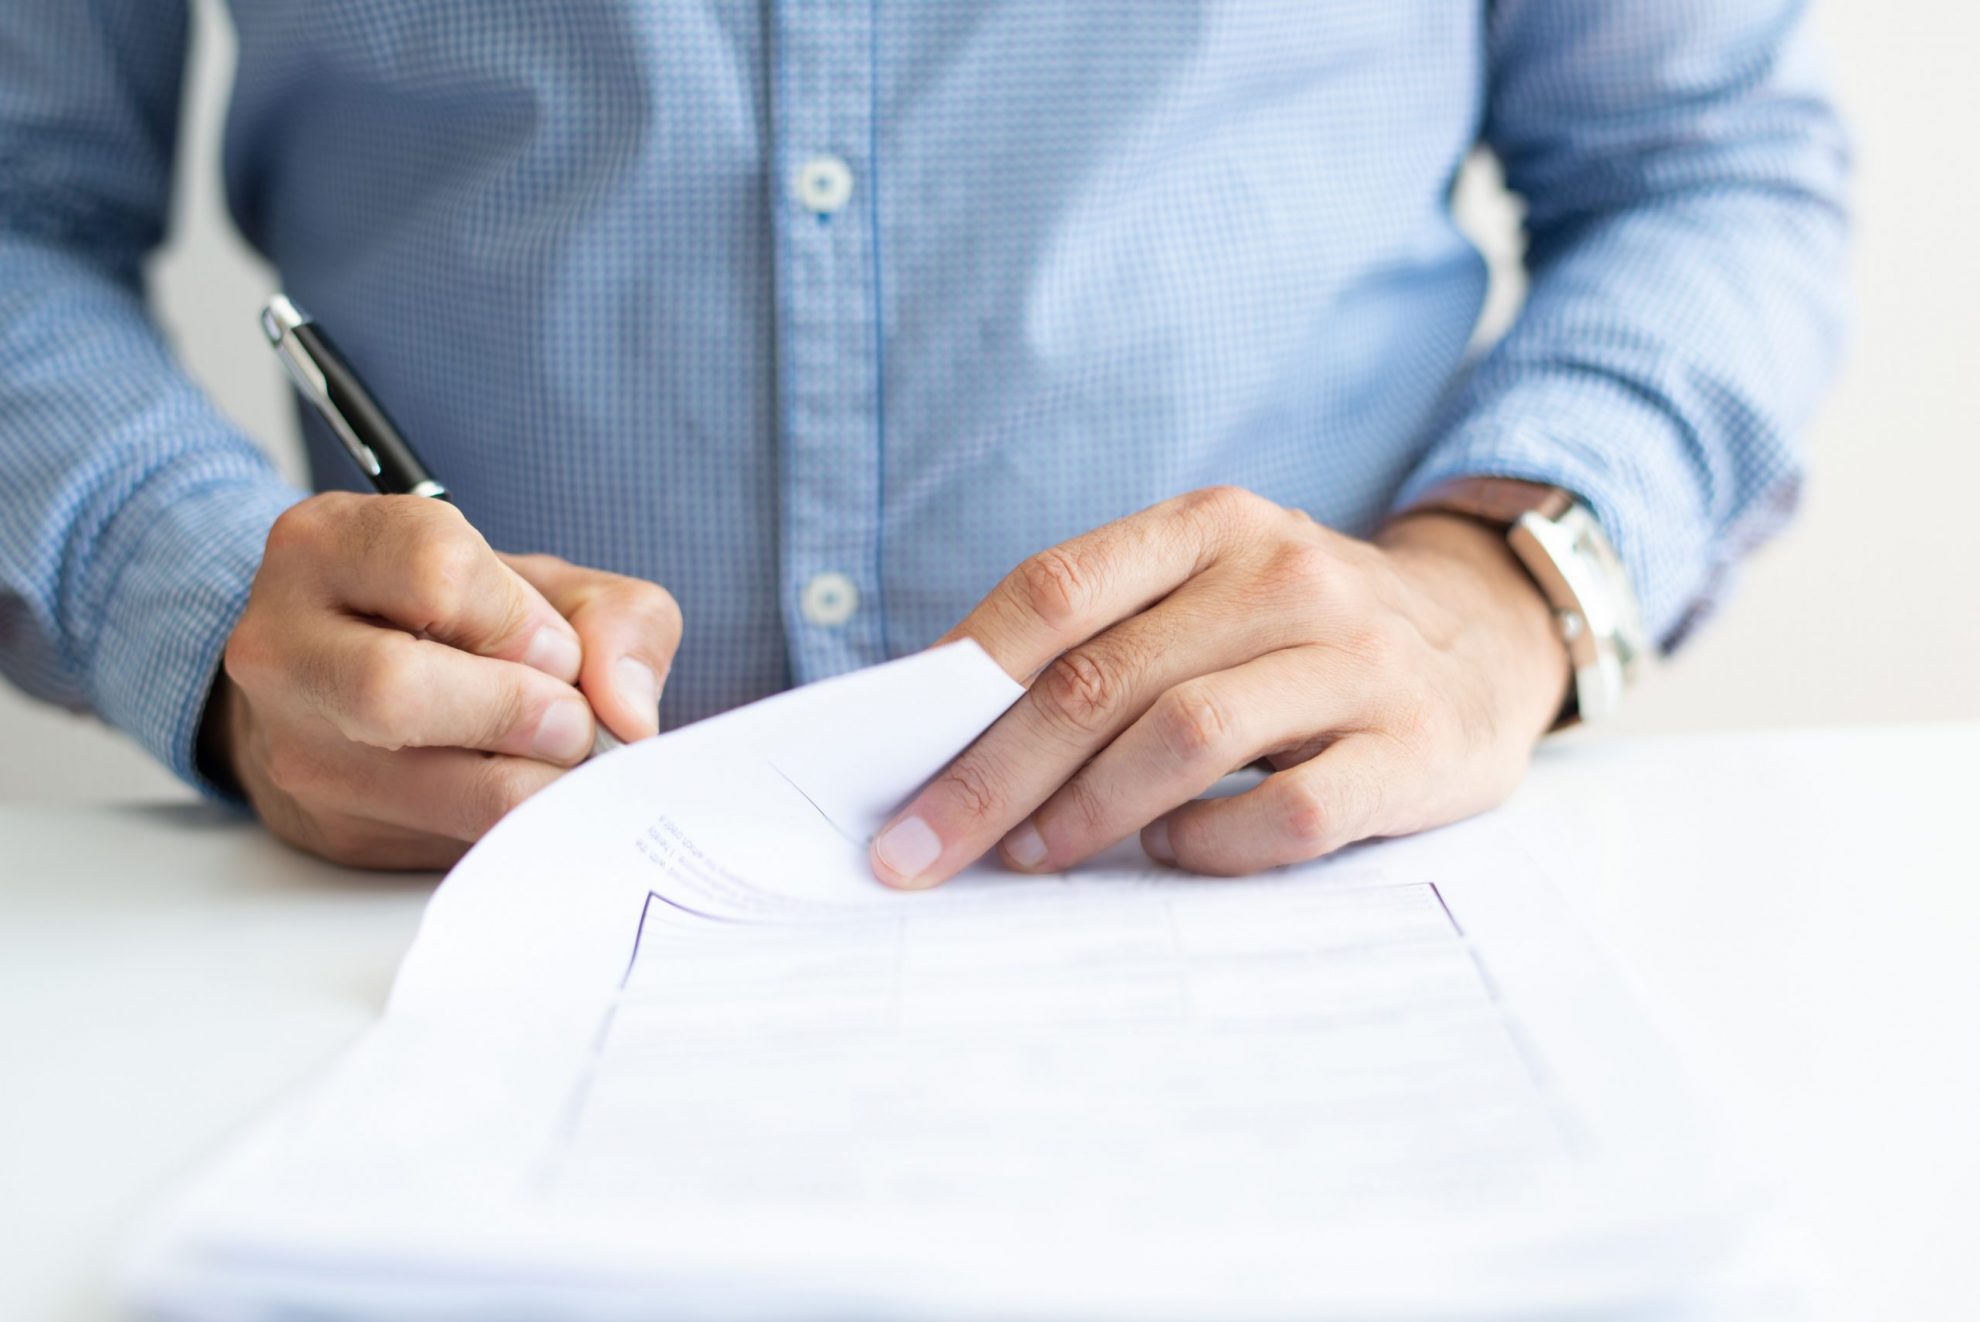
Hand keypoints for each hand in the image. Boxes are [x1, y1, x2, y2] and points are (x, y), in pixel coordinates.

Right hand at [204, 493, 681, 868]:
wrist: (361, 688)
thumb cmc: (462, 624)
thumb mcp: (545, 586)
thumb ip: (616, 619)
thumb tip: (629, 715)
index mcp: (330, 546)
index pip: (438, 572)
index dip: (522, 620)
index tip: (554, 647)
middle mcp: (284, 644)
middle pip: (399, 687)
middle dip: (520, 711)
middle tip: (568, 721)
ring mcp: (294, 745)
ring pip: (430, 784)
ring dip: (532, 777)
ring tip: (553, 756)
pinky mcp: (329, 827)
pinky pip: (448, 843)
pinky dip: (518, 823)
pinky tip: (526, 791)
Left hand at [869, 485, 1570, 885]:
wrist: (1487, 638)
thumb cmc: (1298, 635)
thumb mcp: (1209, 595)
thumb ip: (1102, 637)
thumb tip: (943, 730)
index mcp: (1210, 526)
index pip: (1055, 590)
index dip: (960, 681)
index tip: (892, 763)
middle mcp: (1284, 575)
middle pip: (1102, 678)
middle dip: (991, 775)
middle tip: (921, 850)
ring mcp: (1359, 658)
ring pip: (1187, 736)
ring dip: (1087, 810)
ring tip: (1031, 855)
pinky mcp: (1417, 747)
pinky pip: (1290, 811)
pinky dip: (1210, 844)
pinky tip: (1172, 854)